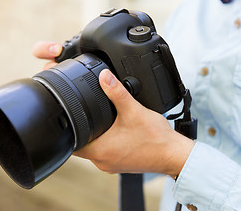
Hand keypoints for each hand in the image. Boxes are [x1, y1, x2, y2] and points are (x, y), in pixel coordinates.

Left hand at [32, 41, 194, 175]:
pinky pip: (104, 152)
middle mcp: (102, 161)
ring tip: (98, 120)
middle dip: (79, 129)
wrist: (174, 155)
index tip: (67, 116)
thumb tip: (103, 76)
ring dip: (92, 135)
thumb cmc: (156, 139)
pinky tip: (112, 130)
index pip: (70, 142)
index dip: (67, 128)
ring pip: (92, 148)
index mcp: (100, 150)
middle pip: (79, 145)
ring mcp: (111, 164)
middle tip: (82, 114)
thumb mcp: (134, 111)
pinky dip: (104, 141)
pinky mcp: (119, 163)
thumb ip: (117, 92)